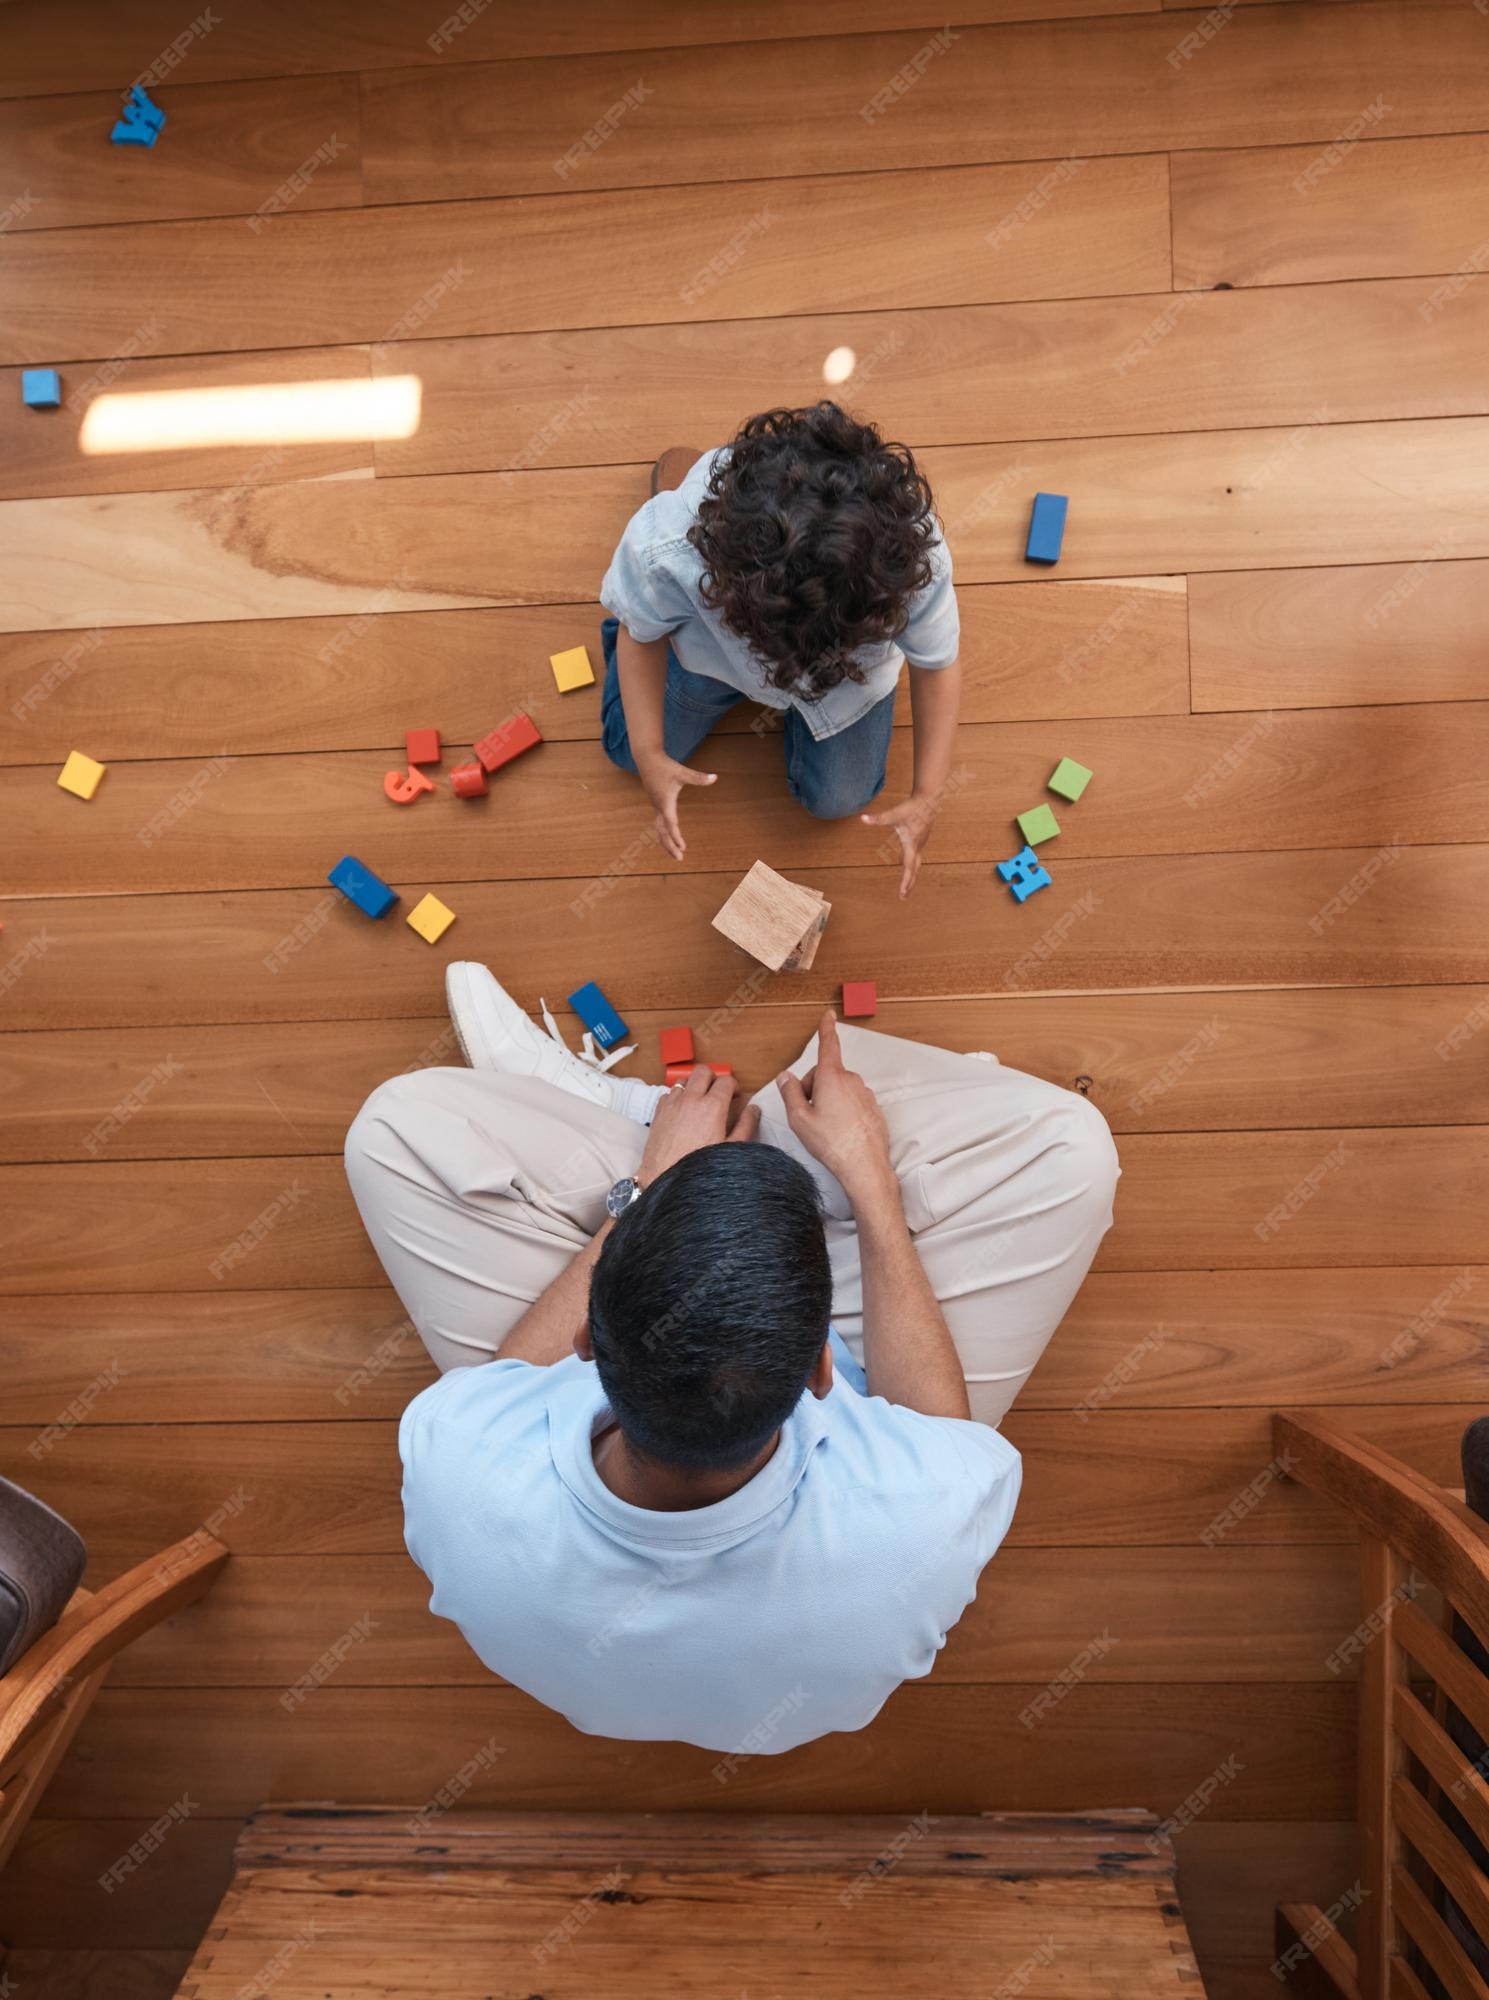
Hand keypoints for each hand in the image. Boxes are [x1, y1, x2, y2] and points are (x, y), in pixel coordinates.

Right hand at [636, 748, 716, 861]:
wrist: (647, 759)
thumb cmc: (666, 766)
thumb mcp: (683, 772)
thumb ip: (698, 778)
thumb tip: (715, 777)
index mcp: (665, 802)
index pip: (670, 824)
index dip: (676, 837)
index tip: (683, 848)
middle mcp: (658, 807)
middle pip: (662, 832)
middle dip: (670, 846)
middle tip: (680, 859)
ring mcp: (655, 806)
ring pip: (659, 829)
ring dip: (666, 842)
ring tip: (676, 853)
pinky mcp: (655, 804)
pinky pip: (658, 823)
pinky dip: (664, 833)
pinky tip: (670, 837)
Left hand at [638, 1064, 759, 1182]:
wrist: (666, 1177)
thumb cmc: (698, 1167)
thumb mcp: (731, 1149)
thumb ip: (746, 1125)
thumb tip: (753, 1110)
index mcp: (713, 1106)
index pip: (726, 1080)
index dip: (733, 1086)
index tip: (735, 1095)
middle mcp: (691, 1099)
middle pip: (703, 1071)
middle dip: (713, 1078)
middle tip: (717, 1092)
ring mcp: (673, 1103)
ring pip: (684, 1080)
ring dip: (694, 1086)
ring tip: (699, 1101)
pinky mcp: (659, 1111)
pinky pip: (669, 1093)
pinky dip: (677, 1097)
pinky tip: (682, 1111)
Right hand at [776, 1011, 897, 1212]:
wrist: (864, 1165)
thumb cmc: (831, 1142)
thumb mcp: (799, 1118)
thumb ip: (790, 1093)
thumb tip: (785, 1076)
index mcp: (832, 1077)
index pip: (828, 1045)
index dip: (826, 1029)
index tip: (829, 1015)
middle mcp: (851, 1081)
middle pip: (826, 1075)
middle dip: (814, 1089)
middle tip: (808, 1115)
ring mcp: (865, 1094)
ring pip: (839, 1090)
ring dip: (828, 1101)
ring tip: (824, 1127)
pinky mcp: (873, 1108)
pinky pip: (852, 1102)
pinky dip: (842, 1111)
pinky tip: (839, 1132)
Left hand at [860, 792, 936, 897]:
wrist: (928, 799)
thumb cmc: (911, 807)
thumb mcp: (893, 814)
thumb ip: (878, 818)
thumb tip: (862, 818)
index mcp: (912, 844)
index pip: (908, 867)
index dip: (905, 881)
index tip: (902, 893)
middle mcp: (917, 847)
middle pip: (914, 870)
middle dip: (909, 884)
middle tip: (902, 897)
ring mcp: (920, 844)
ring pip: (916, 865)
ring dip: (911, 876)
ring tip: (905, 887)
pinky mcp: (920, 840)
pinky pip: (915, 857)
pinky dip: (911, 866)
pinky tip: (903, 866)